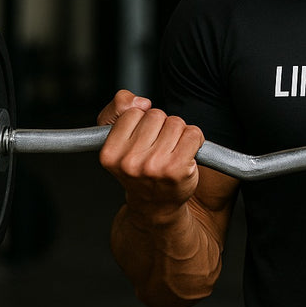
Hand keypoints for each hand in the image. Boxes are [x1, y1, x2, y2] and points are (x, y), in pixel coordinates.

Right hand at [97, 90, 205, 223]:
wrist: (155, 204)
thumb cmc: (139, 168)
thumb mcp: (117, 137)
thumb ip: (118, 108)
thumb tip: (141, 102)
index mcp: (110, 153)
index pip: (133, 112)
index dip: (142, 121)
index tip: (142, 138)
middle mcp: (129, 161)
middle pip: (156, 115)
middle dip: (161, 126)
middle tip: (158, 147)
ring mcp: (153, 166)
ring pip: (176, 122)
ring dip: (178, 133)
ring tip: (171, 151)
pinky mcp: (177, 169)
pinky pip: (193, 133)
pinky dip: (195, 139)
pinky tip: (186, 153)